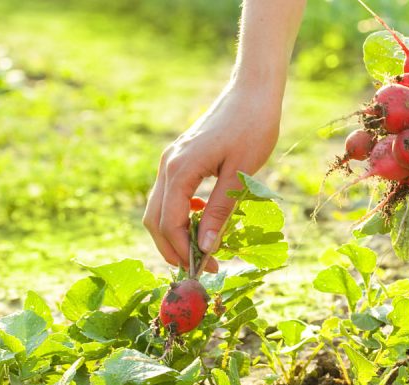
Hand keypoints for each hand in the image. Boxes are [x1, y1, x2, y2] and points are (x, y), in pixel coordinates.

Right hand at [143, 84, 281, 271]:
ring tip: (201, 249)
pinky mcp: (180, 157)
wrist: (253, 91)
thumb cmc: (253, 127)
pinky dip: (180, 213)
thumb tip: (205, 247)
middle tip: (200, 267)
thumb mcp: (240, 174)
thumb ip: (220, 211)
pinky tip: (203, 217)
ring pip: (159, 207)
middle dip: (173, 248)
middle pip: (155, 219)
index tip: (206, 270)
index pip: (170, 223)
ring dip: (175, 232)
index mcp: (180, 170)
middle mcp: (169, 165)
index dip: (184, 251)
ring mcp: (171, 160)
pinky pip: (170, 194)